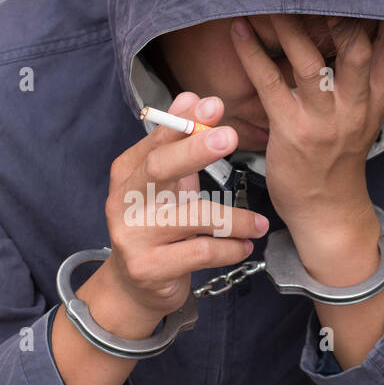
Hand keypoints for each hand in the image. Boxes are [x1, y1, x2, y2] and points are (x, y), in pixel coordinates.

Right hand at [95, 91, 269, 334]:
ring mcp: (133, 236)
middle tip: (230, 136)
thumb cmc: (157, 227)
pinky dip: (230, 248)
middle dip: (196, 149)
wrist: (134, 287)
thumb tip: (192, 97)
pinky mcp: (148, 268)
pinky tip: (245, 247)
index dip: (184, 122)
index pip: (156, 140)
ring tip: (259, 225)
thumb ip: (177, 145)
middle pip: (160, 168)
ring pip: (192, 217)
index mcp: (127, 173)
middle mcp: (123, 201)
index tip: (213, 104)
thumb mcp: (166, 185)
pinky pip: (200, 252)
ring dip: (235, 219)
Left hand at [229, 14, 383, 280]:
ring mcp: (324, 120)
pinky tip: (239, 29)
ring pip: (309, 61)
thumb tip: (377, 33)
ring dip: (287, 24)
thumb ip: (370, 78)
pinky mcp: (292, 132)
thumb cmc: (339, 161)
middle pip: (356, 47)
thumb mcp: (366, 118)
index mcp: (375, 100)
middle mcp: (355, 106)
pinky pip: (270, 84)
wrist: (328, 212)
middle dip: (338, 10)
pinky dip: (253, 53)